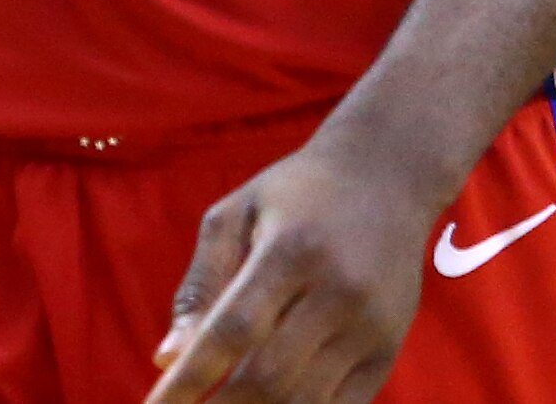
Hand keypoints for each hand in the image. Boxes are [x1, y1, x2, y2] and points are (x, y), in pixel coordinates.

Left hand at [144, 132, 439, 403]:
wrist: (388, 174)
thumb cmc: (296, 193)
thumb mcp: (237, 213)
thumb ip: (201, 283)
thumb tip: (167, 356)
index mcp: (290, 250)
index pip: (232, 331)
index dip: (189, 379)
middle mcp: (337, 291)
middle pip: (269, 377)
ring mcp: (370, 326)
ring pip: (305, 402)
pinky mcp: (388, 349)